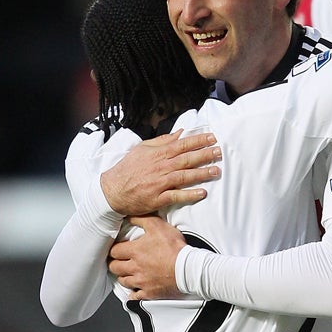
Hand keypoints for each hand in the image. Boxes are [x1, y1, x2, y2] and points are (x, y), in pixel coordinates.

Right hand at [101, 131, 220, 214]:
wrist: (112, 190)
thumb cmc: (128, 169)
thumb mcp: (142, 149)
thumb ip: (162, 141)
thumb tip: (180, 133)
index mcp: (158, 154)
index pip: (182, 145)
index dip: (198, 141)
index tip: (212, 138)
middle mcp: (160, 167)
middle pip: (186, 159)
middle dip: (204, 155)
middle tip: (219, 152)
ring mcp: (159, 183)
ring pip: (184, 176)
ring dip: (201, 173)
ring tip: (216, 171)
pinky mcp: (158, 198)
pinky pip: (176, 196)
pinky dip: (189, 194)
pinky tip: (202, 193)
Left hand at [108, 216, 188, 299]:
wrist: (189, 268)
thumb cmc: (175, 248)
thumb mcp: (158, 226)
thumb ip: (142, 219)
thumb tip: (129, 216)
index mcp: (135, 251)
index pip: (114, 251)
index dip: (114, 249)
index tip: (117, 249)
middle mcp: (135, 267)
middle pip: (114, 267)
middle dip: (115, 263)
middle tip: (118, 261)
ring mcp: (141, 281)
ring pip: (123, 281)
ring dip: (124, 276)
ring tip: (128, 272)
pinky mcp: (149, 292)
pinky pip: (134, 296)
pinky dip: (133, 293)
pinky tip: (135, 289)